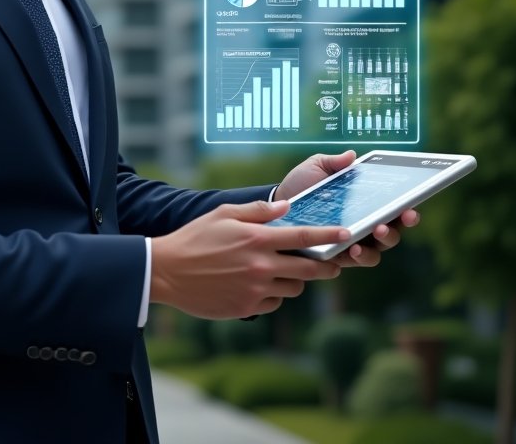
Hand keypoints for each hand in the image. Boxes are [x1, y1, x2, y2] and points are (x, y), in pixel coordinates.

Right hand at [149, 199, 346, 319]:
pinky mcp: (247, 307)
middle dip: (326, 266)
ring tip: (283, 271)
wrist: (168, 271)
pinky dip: (274, 293)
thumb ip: (257, 211)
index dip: (329, 236)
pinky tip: (259, 284)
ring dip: (295, 279)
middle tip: (331, 264)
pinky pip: (275, 302)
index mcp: (256, 239)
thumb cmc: (195, 237)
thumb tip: (287, 207)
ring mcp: (255, 289)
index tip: (348, 234)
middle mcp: (260, 265)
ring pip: (294, 287)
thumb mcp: (223, 214)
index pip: (303, 236)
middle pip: (309, 268)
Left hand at [276, 150, 420, 267]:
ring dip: (382, 242)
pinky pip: (354, 261)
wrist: (277, 205)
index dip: (406, 209)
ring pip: (377, 251)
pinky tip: (352, 247)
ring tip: (376, 231)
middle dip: (398, 227)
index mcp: (365, 204)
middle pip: (393, 232)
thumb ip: (333, 162)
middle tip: (395, 218)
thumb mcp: (316, 168)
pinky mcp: (337, 256)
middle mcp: (364, 226)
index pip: (393, 208)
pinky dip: (358, 256)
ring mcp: (352, 243)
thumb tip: (350, 155)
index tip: (411, 205)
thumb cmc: (301, 185)